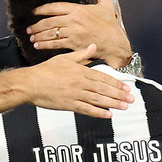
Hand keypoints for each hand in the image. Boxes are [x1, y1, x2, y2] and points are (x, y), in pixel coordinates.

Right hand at [18, 44, 133, 118]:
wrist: (30, 83)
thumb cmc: (45, 70)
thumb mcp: (64, 58)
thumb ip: (81, 55)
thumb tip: (93, 47)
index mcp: (80, 71)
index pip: (102, 77)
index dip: (116, 83)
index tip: (126, 87)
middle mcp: (80, 83)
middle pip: (103, 89)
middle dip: (119, 94)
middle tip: (131, 99)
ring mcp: (75, 94)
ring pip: (98, 99)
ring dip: (113, 103)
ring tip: (124, 106)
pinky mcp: (69, 105)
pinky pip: (86, 109)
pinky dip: (98, 112)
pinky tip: (108, 115)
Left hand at [27, 0, 132, 68]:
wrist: (115, 44)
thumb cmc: (110, 25)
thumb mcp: (106, 4)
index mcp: (78, 9)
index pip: (55, 7)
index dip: (42, 9)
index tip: (34, 11)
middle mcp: (73, 20)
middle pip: (49, 21)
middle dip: (36, 25)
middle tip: (29, 28)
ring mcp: (72, 33)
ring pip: (50, 33)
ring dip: (38, 35)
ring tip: (32, 36)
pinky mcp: (73, 44)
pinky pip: (55, 44)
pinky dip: (44, 45)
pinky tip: (38, 45)